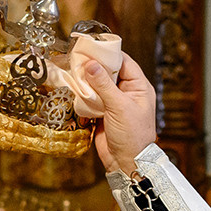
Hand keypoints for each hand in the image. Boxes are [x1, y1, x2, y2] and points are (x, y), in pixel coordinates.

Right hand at [82, 54, 158, 174]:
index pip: (124, 63)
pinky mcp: (102, 113)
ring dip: (87, 80)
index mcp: (139, 87)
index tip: (92, 46)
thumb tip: (91, 64)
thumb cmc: (132, 135)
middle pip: (109, 72)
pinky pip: (91, 98)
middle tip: (77, 57)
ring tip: (72, 70)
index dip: (109, 54)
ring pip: (98, 85)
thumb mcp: (119, 106)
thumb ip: (104, 85)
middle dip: (94, 66)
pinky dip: (83, 94)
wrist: (126, 163)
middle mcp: (127, 92)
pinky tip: (73, 88)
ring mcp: (114, 103)